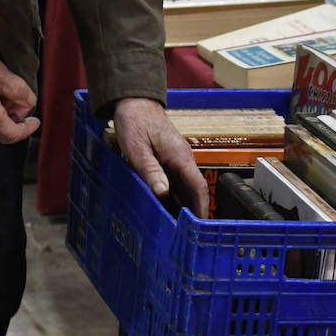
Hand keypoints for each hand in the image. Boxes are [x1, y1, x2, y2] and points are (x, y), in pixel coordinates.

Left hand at [111, 97, 208, 216]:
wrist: (134, 101)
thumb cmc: (135, 122)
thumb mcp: (138, 148)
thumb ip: (150, 170)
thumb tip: (163, 193)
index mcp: (180, 156)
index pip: (198, 186)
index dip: (201, 207)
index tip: (202, 226)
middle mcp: (183, 158)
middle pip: (194, 188)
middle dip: (194, 210)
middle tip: (187, 234)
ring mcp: (177, 157)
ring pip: (185, 185)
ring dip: (184, 203)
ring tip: (177, 226)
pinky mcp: (169, 157)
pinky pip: (176, 179)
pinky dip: (175, 194)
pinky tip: (166, 205)